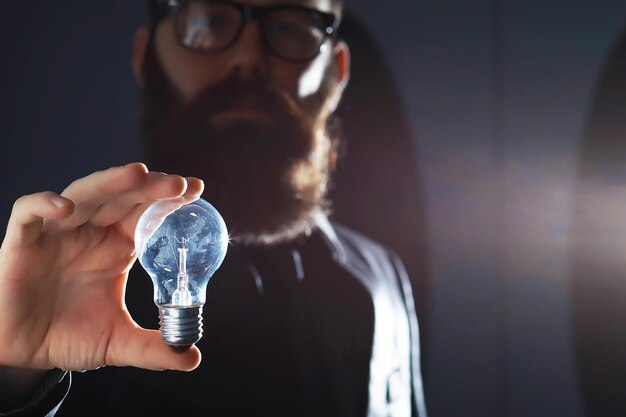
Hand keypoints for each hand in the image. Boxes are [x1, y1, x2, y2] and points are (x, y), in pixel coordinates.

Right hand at [0, 163, 202, 371]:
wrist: (21, 352)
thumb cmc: (68, 336)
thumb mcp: (116, 343)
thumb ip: (153, 349)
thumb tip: (192, 358)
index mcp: (117, 247)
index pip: (146, 214)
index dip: (169, 201)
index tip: (196, 191)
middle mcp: (90, 233)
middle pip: (122, 197)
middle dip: (150, 186)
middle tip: (179, 185)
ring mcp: (57, 233)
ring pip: (83, 194)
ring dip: (110, 182)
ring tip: (138, 174)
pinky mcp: (22, 241)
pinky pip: (29, 213)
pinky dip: (44, 204)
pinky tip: (65, 209)